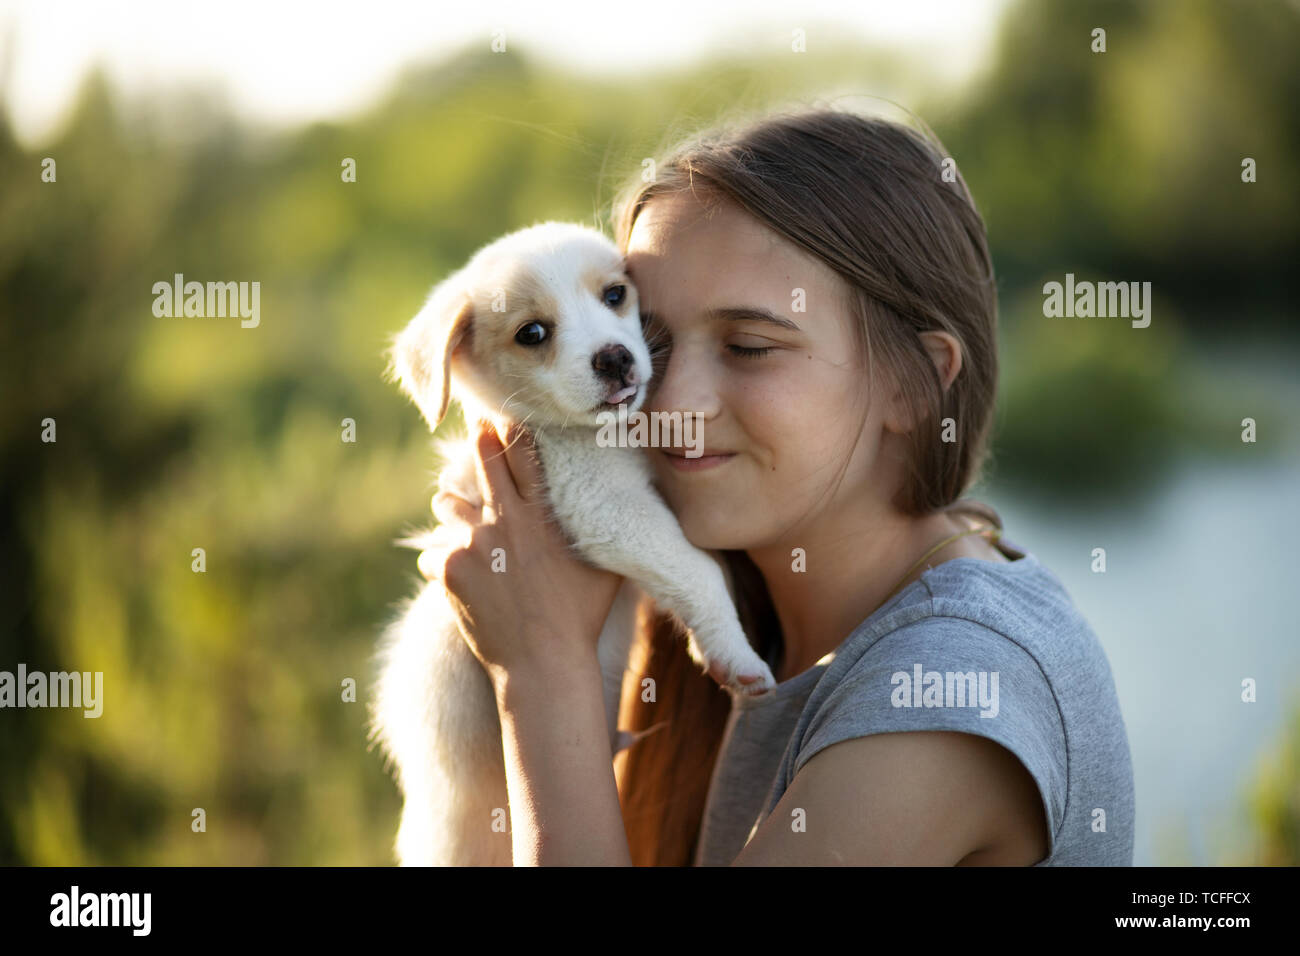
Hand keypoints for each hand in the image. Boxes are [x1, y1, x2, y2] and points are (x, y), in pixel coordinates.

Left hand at [418, 421, 623, 692]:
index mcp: (541, 516)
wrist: (542, 665)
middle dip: (479, 441)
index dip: (511, 427)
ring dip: (454, 506)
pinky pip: (433, 552)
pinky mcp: (447, 570)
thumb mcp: (605, 568)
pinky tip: (459, 575)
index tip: (502, 412)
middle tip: (477, 428)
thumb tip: (632, 505)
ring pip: (447, 504)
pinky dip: (443, 561)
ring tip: (459, 512)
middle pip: (483, 461)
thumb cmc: (580, 618)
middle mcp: (504, 521)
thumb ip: (606, 532)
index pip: (523, 453)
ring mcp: (471, 544)